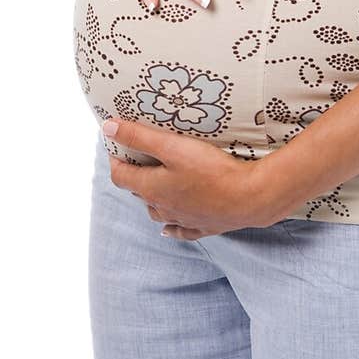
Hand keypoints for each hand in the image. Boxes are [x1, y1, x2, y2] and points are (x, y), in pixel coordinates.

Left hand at [101, 117, 276, 236]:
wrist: (250, 198)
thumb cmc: (211, 171)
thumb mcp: (172, 146)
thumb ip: (140, 136)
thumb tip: (108, 128)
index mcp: (151, 189)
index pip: (121, 176)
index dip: (116, 159)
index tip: (117, 145)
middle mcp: (163, 208)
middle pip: (139, 192)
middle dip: (135, 174)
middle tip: (140, 156)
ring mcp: (182, 220)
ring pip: (157, 211)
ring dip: (152, 198)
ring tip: (154, 184)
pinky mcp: (203, 226)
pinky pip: (180, 229)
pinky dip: (171, 226)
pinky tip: (167, 228)